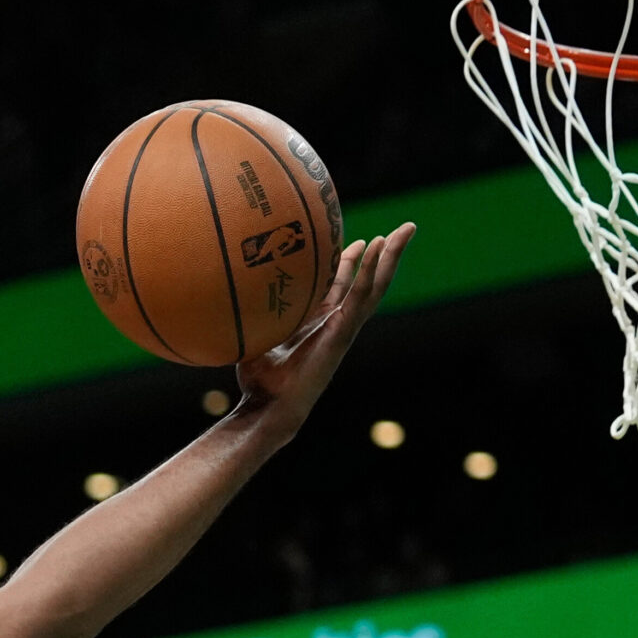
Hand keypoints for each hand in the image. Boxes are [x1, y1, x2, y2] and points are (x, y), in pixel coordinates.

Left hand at [231, 224, 416, 440]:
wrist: (269, 407)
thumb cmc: (258, 379)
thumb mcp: (256, 334)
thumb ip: (254, 313)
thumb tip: (230, 288)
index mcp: (319, 322)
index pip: (341, 287)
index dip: (350, 264)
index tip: (357, 241)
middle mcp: (336, 323)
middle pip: (367, 283)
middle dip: (385, 255)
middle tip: (403, 229)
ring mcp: (343, 328)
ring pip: (375, 286)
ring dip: (390, 256)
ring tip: (407, 230)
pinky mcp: (342, 333)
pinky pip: (360, 297)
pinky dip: (371, 271)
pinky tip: (379, 248)